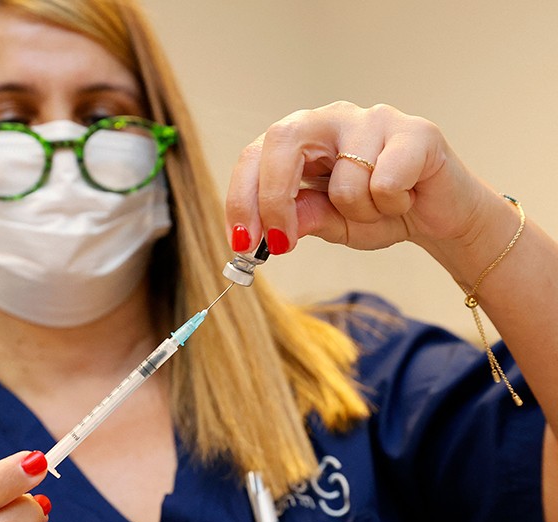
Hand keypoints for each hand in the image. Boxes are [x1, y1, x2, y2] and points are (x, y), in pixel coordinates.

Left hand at [226, 101, 496, 259]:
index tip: (241, 242)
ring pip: (343, 181)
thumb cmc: (378, 213)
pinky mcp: (415, 131)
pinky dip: (391, 206)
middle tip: (284, 242)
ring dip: (358, 213)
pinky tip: (405, 198)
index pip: (255, 154)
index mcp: (302, 136)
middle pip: (283, 142)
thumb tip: (268, 227)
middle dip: (276, 200)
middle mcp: (332, 118)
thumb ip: (301, 218)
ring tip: (379, 207)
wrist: (440, 217)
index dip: (241, 198)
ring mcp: (373, 118)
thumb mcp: (330, 223)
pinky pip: (383, 184)